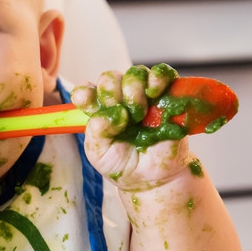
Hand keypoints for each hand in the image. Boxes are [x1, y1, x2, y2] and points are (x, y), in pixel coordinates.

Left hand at [71, 64, 191, 189]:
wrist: (155, 177)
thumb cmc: (124, 163)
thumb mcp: (100, 154)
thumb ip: (96, 134)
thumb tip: (108, 115)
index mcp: (98, 110)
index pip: (85, 92)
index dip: (85, 94)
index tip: (88, 103)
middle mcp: (118, 98)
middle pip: (109, 78)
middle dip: (112, 93)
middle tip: (123, 115)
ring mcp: (142, 94)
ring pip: (134, 74)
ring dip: (134, 89)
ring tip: (139, 113)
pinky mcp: (166, 94)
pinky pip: (162, 73)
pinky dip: (157, 77)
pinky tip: (154, 91)